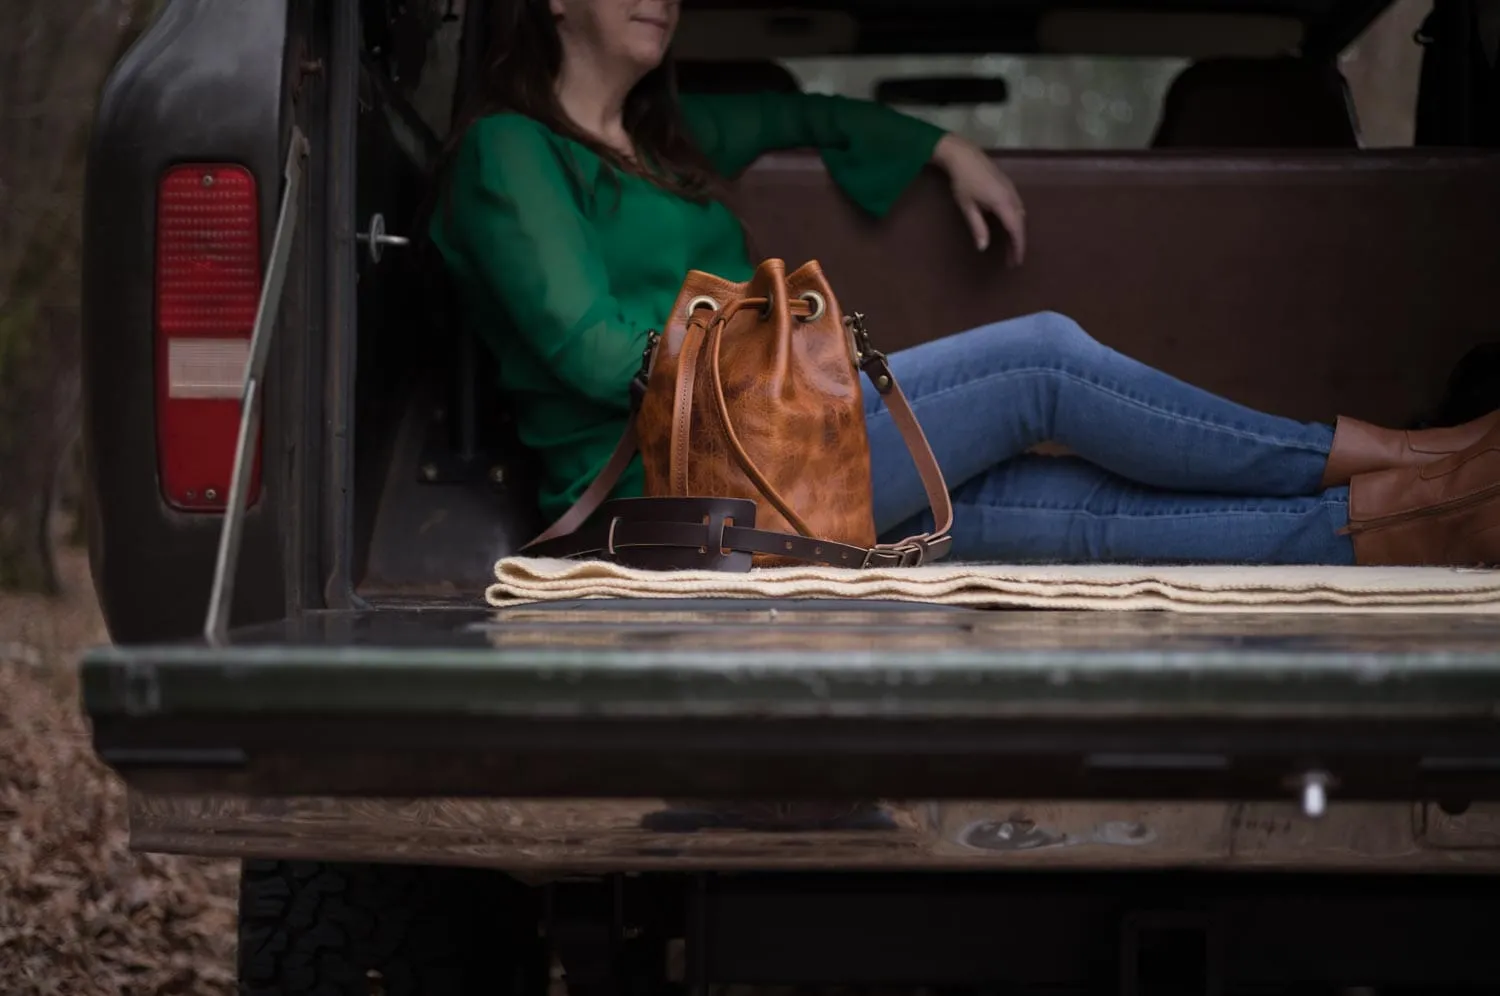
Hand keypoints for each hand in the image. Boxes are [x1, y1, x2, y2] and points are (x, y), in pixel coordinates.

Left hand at [931, 133, 1026, 265]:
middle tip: (1012, 259)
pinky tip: (1008, 225)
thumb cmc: (962, 182)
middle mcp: (1011, 197)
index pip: (1015, 230)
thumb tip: (983, 247)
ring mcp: (1011, 189)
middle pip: (1020, 224)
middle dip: (1017, 242)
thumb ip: (977, 227)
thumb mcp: (968, 207)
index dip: (1017, 247)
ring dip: (1017, 231)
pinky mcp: (1008, 185)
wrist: (963, 155)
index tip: (1016, 261)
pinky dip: (1016, 220)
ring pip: (1020, 214)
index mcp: (1003, 203)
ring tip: (1010, 245)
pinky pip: (1017, 206)